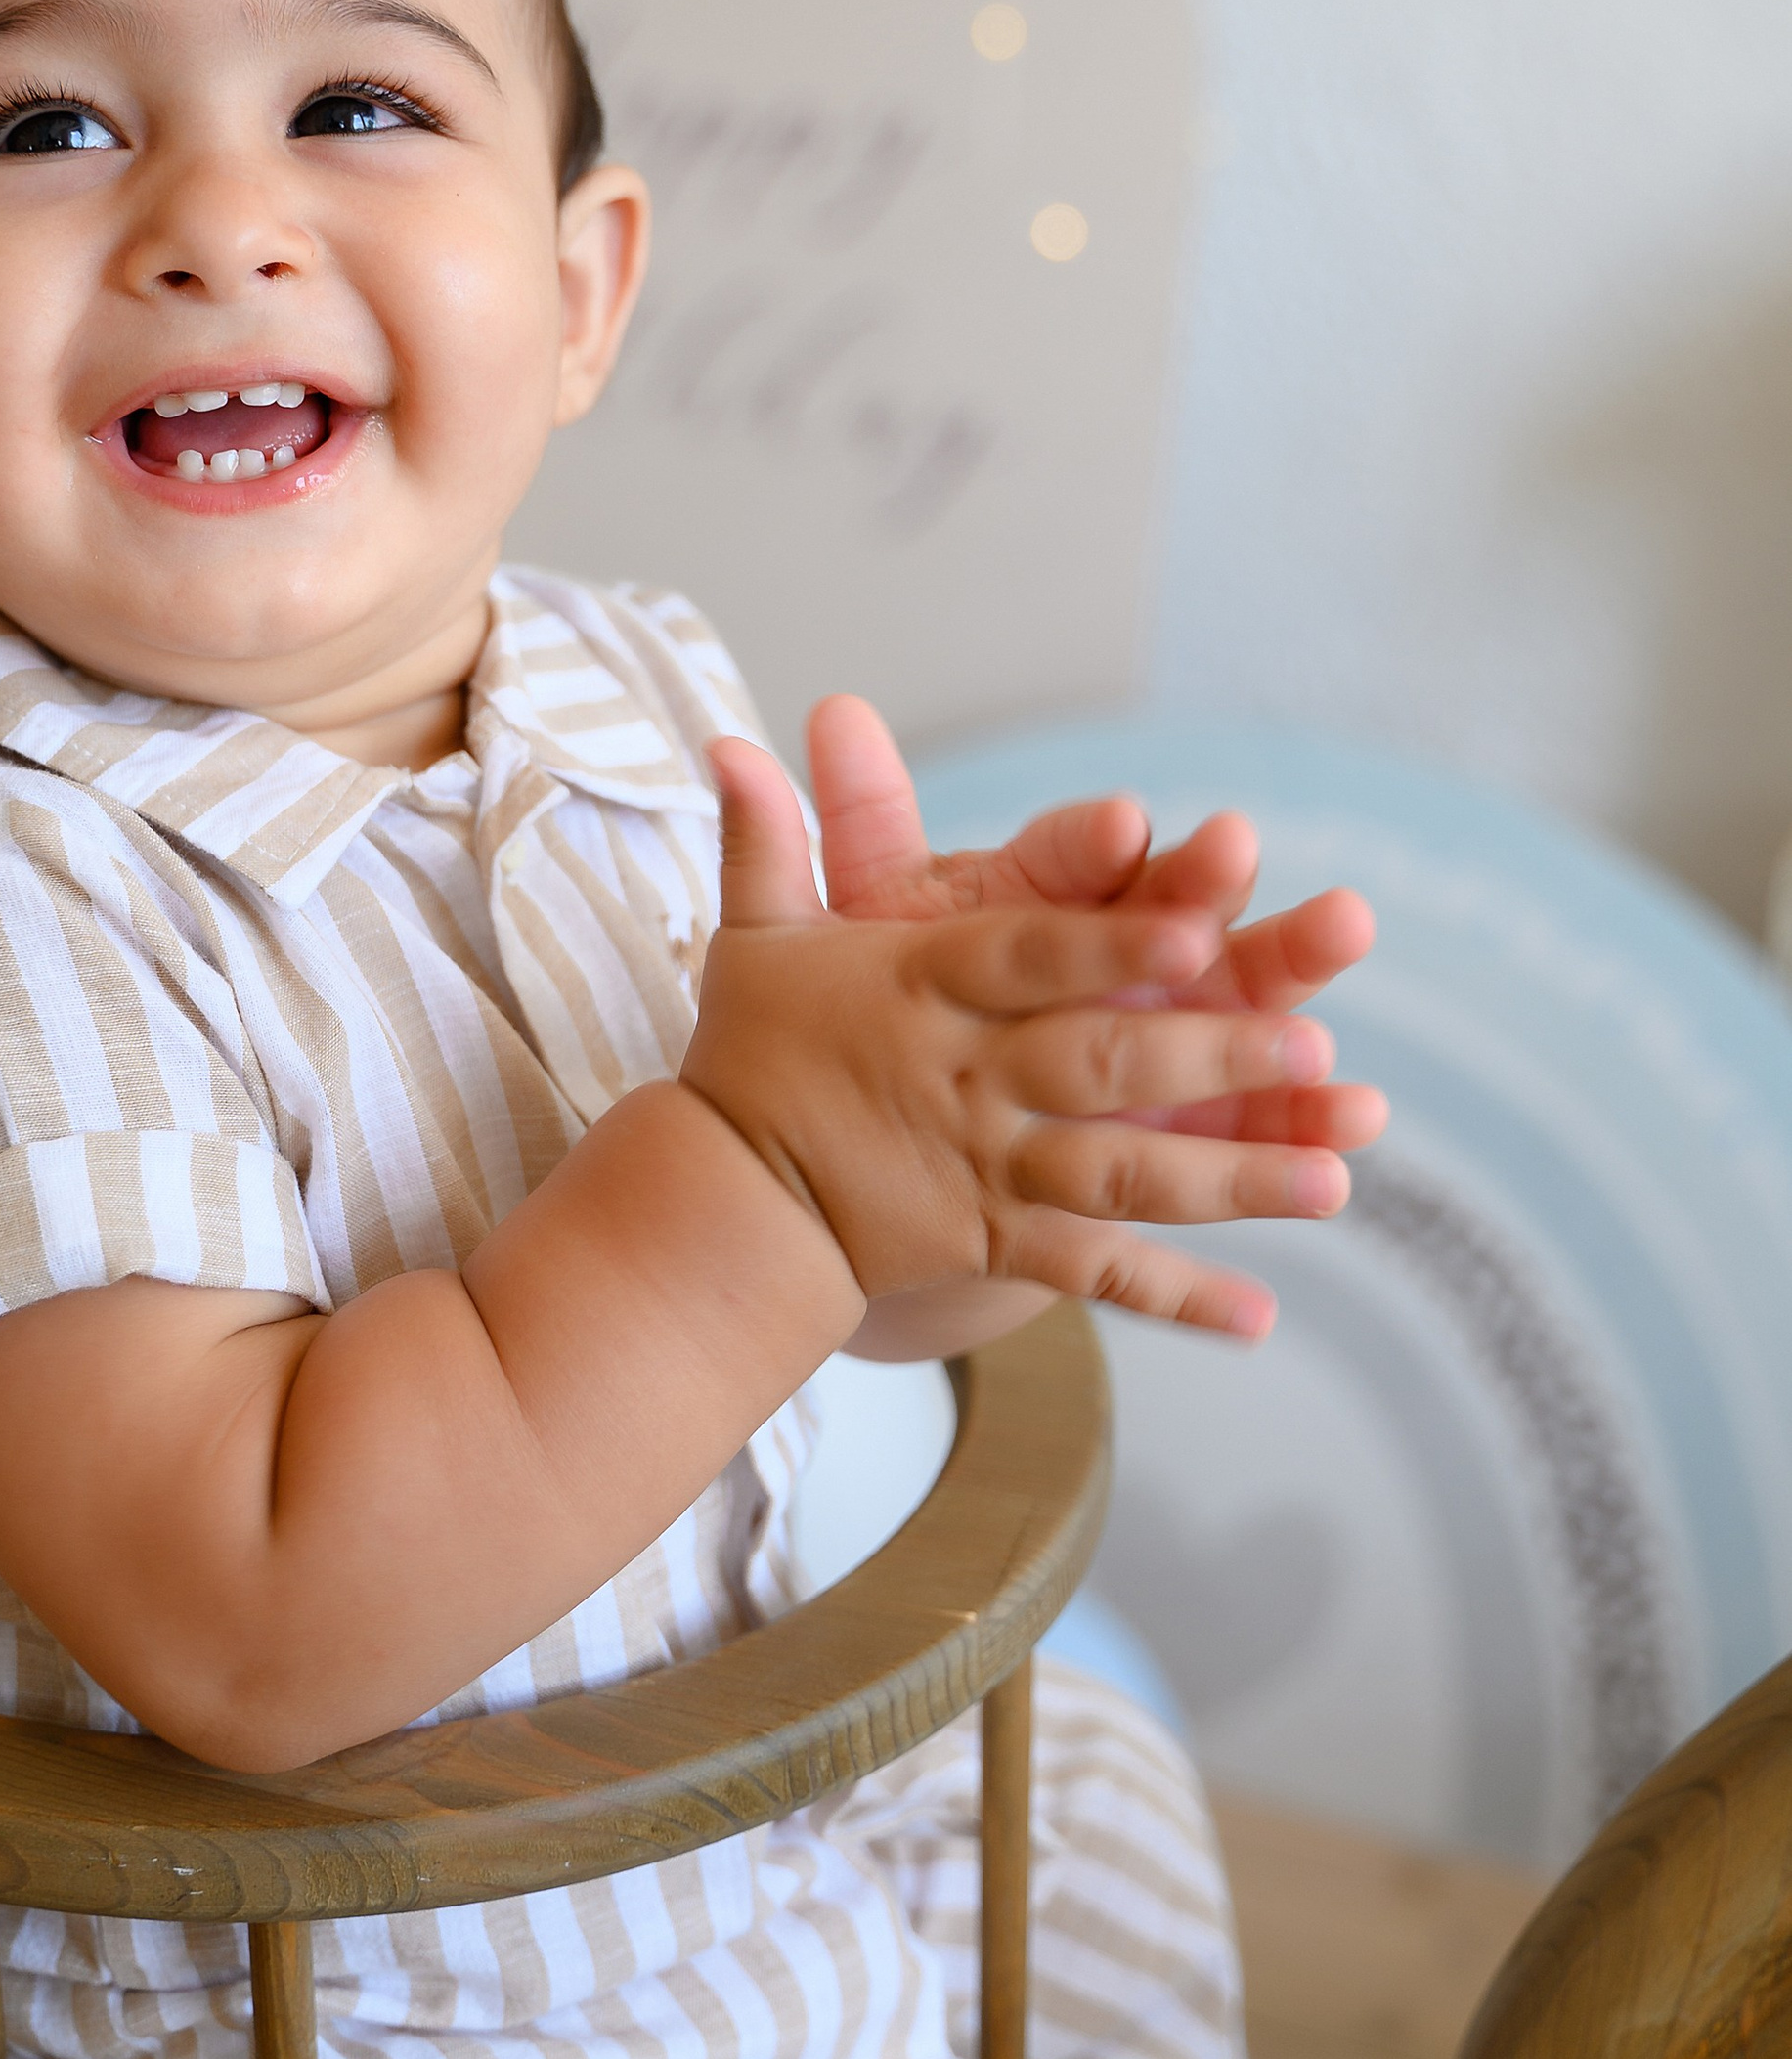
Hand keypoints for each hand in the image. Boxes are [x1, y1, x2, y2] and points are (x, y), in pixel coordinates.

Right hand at [680, 740, 1359, 1341]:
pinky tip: (1262, 1317)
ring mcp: (987, 1168)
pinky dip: (1177, 1297)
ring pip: (1121, 1174)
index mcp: (923, 988)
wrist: (725, 1204)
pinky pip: (1095, 1270)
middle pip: (1099, 1064)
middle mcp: (966, 1080)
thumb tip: (724, 741)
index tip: (1198, 926)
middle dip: (1207, 1055)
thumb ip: (767, 837)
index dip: (1112, 943)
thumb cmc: (757, 1053)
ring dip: (1230, 1178)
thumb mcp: (756, 937)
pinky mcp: (995, 1239)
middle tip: (1310, 1041)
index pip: (1030, 957)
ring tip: (1336, 1178)